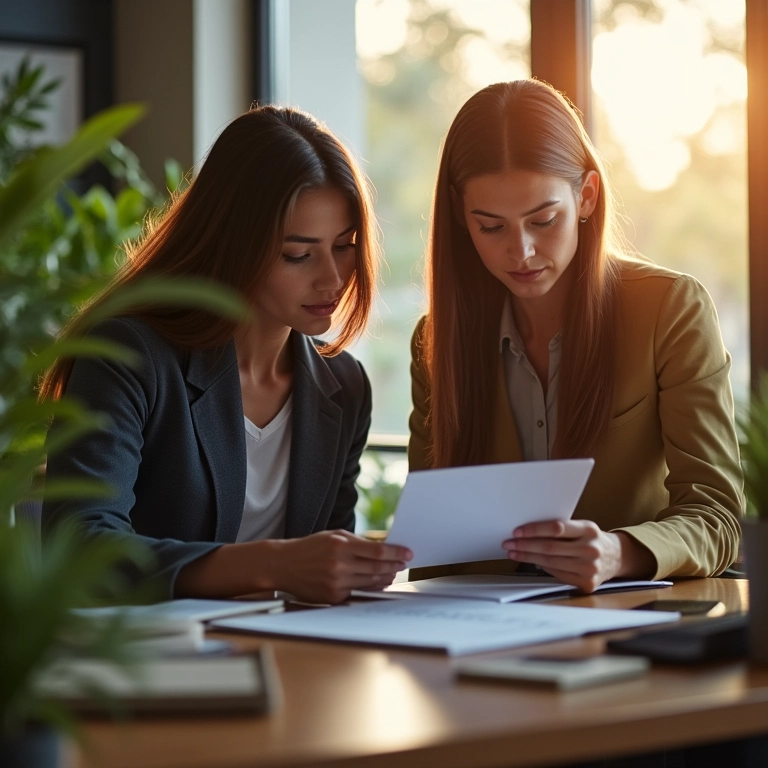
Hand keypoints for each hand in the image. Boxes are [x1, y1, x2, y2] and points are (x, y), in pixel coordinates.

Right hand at [271, 530, 411, 603]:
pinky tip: (378, 582)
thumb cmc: (311, 547)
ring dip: (385, 578)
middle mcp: (339, 565)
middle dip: (394, 566)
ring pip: (370, 582)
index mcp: (341, 546)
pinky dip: (370, 587)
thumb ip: (358, 542)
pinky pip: (357, 592)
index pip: (377, 551)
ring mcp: (336, 583)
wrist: (283, 565)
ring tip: (393, 573)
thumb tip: (383, 547)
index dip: (395, 553)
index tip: (408, 554)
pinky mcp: (332, 597)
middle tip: (403, 564)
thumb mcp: (334, 536)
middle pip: (377, 567)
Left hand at [502, 520, 653, 592]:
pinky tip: (531, 562)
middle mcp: (591, 549)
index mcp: (589, 529)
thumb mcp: (582, 528)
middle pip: (550, 547)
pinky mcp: (587, 583)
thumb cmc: (591, 539)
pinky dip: (541, 568)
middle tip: (508, 543)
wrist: (616, 557)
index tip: (517, 531)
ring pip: (550, 562)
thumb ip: (561, 529)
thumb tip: (527, 531)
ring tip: (513, 552)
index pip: (557, 528)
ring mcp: (590, 568)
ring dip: (527, 557)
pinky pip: (557, 574)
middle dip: (525, 545)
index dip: (534, 529)